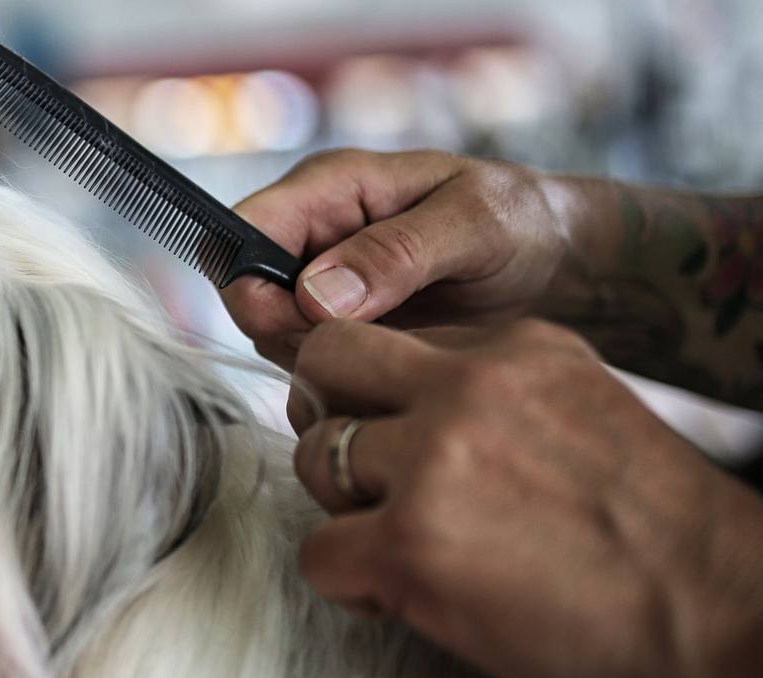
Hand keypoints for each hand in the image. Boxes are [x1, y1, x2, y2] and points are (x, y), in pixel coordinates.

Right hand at [220, 149, 569, 368]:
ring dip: (316, 356)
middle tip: (363, 344)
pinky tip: (390, 362)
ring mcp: (318, 281)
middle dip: (288, 331)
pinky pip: (304, 357)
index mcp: (330, 187)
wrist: (557, 263)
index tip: (311, 323)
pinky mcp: (335, 324)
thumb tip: (316, 295)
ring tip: (393, 348)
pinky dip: (336, 370)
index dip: (252, 285)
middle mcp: (311, 232)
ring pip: (269, 334)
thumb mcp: (476, 225)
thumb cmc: (523, 223)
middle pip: (245, 293)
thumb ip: (396, 253)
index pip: (239, 234)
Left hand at [289, 318, 762, 677]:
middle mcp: (467, 386)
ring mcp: (433, 462)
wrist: (721, 618)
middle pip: (327, 362)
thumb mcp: (582, 412)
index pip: (392, 342)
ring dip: (341, 508)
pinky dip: (346, 583)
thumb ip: (496, 399)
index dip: (380, 396)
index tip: (400, 443)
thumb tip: (406, 419)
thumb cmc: (657, 536)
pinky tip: (398, 598)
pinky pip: (318, 553)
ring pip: (315, 457)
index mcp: (516, 348)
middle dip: (328, 415)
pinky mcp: (410, 544)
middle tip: (360, 477)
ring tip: (398, 551)